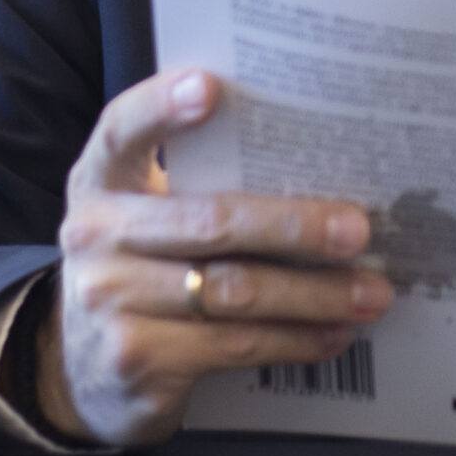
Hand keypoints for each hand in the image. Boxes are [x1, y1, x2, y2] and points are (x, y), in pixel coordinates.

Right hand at [38, 68, 393, 447]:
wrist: (84, 370)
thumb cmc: (144, 267)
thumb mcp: (149, 216)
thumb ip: (200, 182)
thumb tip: (320, 157)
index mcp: (101, 181)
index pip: (122, 128)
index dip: (161, 105)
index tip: (210, 86)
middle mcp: (94, 235)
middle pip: (209, 221)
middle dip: (296, 225)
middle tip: (359, 230)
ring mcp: (109, 301)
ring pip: (234, 291)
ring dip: (315, 294)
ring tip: (371, 293)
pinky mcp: (136, 359)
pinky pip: (234, 344)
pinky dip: (294, 339)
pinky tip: (334, 333)